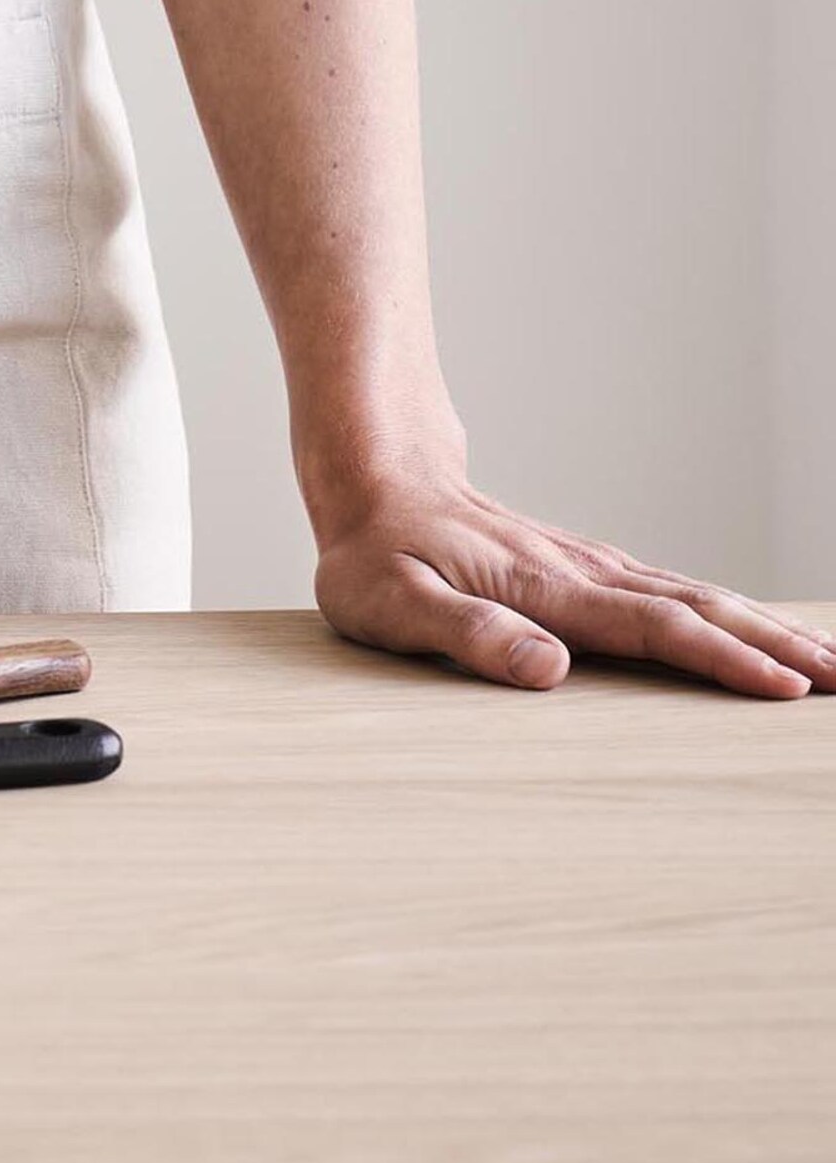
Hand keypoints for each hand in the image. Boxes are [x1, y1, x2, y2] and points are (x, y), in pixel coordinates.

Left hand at [312, 460, 835, 698]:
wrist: (374, 474)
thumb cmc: (374, 552)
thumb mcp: (394, 603)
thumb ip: (469, 635)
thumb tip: (547, 670)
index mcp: (545, 590)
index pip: (653, 630)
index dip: (722, 662)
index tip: (786, 688)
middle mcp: (581, 573)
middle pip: (697, 609)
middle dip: (776, 646)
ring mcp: (587, 565)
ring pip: (694, 594)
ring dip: (764, 627)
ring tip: (827, 661)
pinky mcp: (583, 565)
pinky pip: (671, 589)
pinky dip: (725, 610)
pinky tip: (752, 628)